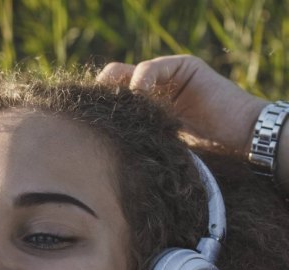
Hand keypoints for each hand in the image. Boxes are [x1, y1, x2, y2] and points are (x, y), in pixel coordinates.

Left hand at [98, 55, 267, 157]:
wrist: (239, 142)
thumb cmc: (198, 155)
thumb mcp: (151, 149)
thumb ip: (128, 142)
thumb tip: (88, 154)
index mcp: (138, 111)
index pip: (106, 102)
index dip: (93, 110)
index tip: (77, 125)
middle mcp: (149, 90)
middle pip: (110, 84)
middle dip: (98, 98)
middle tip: (89, 115)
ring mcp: (165, 76)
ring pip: (125, 73)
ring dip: (116, 91)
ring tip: (115, 111)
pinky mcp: (183, 66)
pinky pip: (151, 68)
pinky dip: (140, 81)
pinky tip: (138, 97)